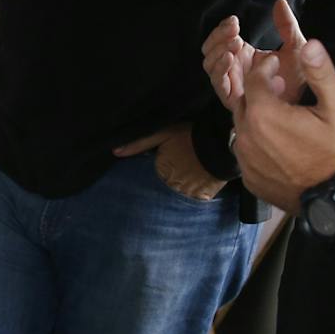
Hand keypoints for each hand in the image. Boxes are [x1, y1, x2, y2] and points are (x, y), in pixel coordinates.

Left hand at [112, 123, 226, 200]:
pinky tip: (200, 179)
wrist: (219, 142)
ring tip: (192, 172)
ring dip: (183, 186)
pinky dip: (196, 191)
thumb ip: (139, 144)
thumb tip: (115, 152)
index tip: (169, 161)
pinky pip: (195, 199)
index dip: (161, 169)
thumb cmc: (189, 136)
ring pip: (180, 194)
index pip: (153, 178)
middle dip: (172, 178)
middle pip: (167, 187)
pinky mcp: (203, 198)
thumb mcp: (163, 134)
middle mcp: (173, 186)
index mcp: (161, 172)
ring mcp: (188, 194)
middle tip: (182, 165)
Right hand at [204, 0, 308, 108]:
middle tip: (233, 32)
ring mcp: (232, 83)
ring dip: (218, 52)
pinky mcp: (234, 99)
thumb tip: (280, 3)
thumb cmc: (298, 79)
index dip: (223, 28)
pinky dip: (220, 70)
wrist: (304, 108)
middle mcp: (234, 69)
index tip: (234, 21)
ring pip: (210, 65)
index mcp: (244, 55)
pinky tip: (231, 59)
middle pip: (210, 50)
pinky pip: (219, 85)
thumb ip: (287, 26)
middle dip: (218, 38)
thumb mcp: (295, 47)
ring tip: (235, 44)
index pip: (222, 38)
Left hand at [229, 39, 334, 211]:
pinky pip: (248, 153)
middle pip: (244, 102)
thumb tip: (310, 44)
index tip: (277, 64)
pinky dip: (259, 143)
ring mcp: (246, 162)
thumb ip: (320, 73)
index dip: (265, 67)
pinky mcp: (251, 180)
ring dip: (258, 118)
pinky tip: (280, 143)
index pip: (253, 79)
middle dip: (259, 91)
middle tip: (281, 89)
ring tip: (282, 116)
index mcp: (263, 115)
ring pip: (243, 128)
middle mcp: (246, 138)